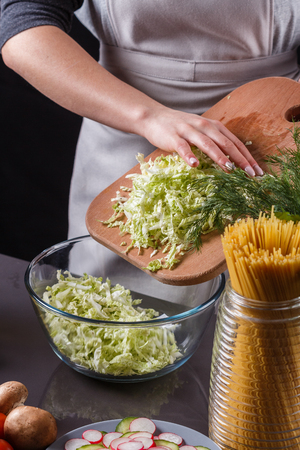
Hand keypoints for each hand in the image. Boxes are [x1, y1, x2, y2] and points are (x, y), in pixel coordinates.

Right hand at [141, 106, 262, 175]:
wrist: (154, 117)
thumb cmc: (180, 128)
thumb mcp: (202, 132)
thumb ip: (215, 143)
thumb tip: (233, 162)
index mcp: (214, 126)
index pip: (235, 143)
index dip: (247, 157)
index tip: (258, 171)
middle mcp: (204, 127)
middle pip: (226, 144)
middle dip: (240, 159)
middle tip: (251, 174)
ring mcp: (189, 131)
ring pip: (207, 144)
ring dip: (220, 157)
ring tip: (230, 170)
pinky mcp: (173, 137)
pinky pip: (182, 147)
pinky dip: (189, 156)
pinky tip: (194, 165)